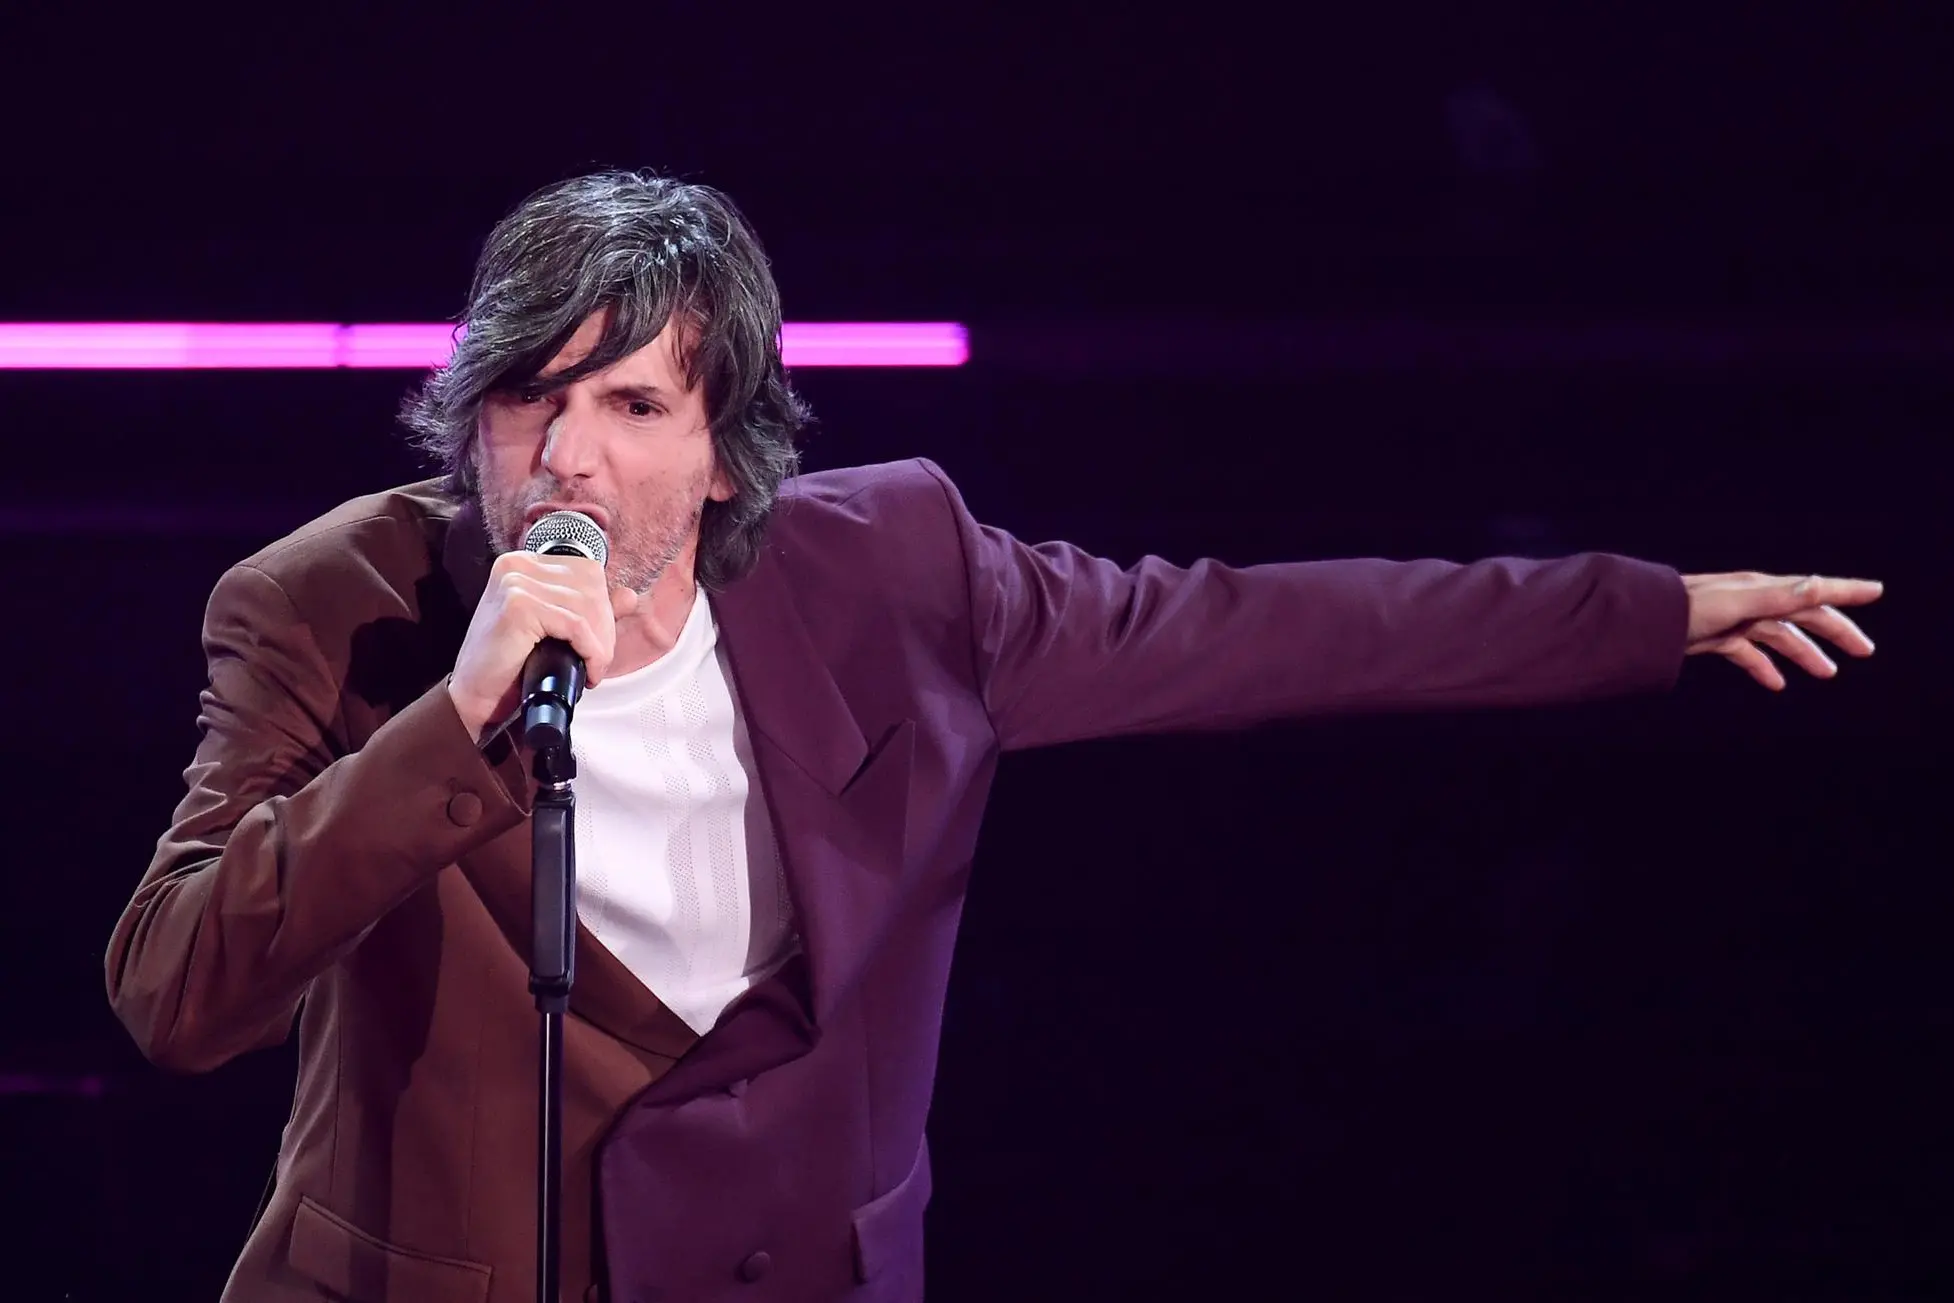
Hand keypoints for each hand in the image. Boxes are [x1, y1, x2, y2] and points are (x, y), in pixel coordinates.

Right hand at [447, 551, 639, 739]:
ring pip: (587, 607)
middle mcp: (517, 565)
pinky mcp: (518, 606)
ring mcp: (515, 582)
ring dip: (600, 644)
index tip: (599, 642)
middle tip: (597, 660)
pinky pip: (576, 626)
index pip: (588, 572)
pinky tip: (587, 671)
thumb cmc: (511, 665)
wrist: (477, 699)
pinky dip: (591, 651)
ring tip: (591, 668)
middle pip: (592, 585)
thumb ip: (589, 609)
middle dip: (605, 628)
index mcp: (524, 563)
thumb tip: (628, 595)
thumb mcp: (555, 629)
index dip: (603, 608)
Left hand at [1682, 571, 1881, 690]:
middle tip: (1863, 651)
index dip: (1846, 591)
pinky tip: (1776, 684)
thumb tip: (1818, 586)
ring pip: (1778, 636)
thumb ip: (1777, 596)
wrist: (1640, 620)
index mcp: (1762, 588)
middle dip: (1835, 631)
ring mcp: (1734, 619)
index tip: (1876, 591)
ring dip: (1804, 653)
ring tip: (1826, 673)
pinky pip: (1747, 652)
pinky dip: (1763, 666)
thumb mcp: (1736, 603)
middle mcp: (1752, 600)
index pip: (1813, 589)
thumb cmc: (1685, 607)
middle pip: (1803, 615)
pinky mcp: (1716, 637)